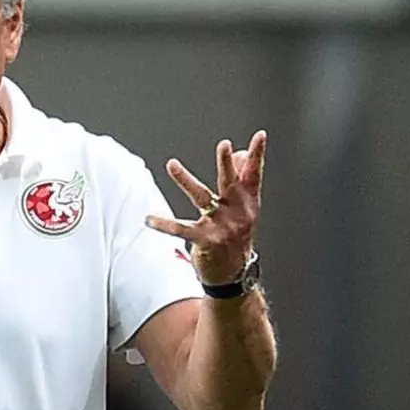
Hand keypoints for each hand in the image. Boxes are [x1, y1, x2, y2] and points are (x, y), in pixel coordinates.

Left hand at [145, 130, 266, 284]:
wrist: (233, 273)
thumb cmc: (236, 235)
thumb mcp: (244, 208)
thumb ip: (241, 180)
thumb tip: (240, 153)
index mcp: (248, 202)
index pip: (254, 174)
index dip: (258, 154)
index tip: (260, 136)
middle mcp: (238, 212)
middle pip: (230, 182)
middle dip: (227, 163)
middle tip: (224, 146)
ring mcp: (222, 226)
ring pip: (202, 197)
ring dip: (186, 180)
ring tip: (172, 164)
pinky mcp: (206, 240)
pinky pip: (181, 229)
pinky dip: (164, 223)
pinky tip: (149, 219)